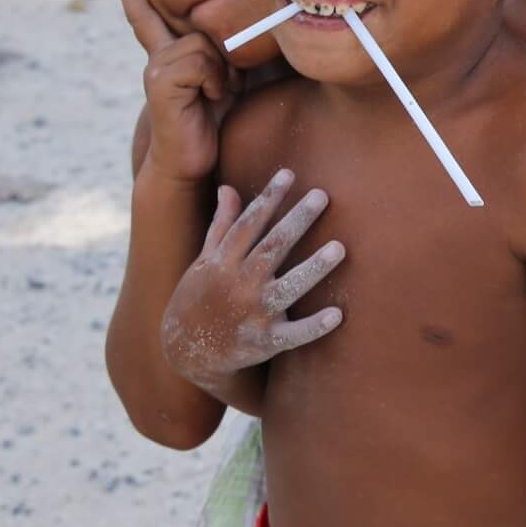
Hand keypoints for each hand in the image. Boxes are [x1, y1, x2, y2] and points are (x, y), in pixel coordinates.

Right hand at [120, 0, 238, 181]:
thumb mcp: (223, 80)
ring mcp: (155, 68)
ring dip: (221, 74)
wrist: (190, 162)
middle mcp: (156, 58)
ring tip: (214, 97)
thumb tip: (251, 27)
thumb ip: (225, 54)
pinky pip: (200, 63)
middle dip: (221, 61)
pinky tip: (208, 100)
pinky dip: (214, 81)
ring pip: (203, 45)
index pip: (147, 15)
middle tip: (220, 91)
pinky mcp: (159, 82)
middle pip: (200, 31)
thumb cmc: (211, 121)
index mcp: (167, 55)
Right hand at [160, 169, 344, 393]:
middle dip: (296, 221)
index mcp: (223, 262)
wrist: (185, 352)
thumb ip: (221, 225)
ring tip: (340, 248)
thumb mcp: (204, 260)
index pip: (248, 224)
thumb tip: (228, 188)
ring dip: (313, 268)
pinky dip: (313, 327)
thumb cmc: (200, 297)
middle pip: (271, 248)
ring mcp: (251, 314)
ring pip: (286, 288)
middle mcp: (238, 285)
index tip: (289, 174)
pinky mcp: (263, 342)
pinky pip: (291, 335)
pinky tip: (337, 315)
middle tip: (322, 196)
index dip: (268, 198)